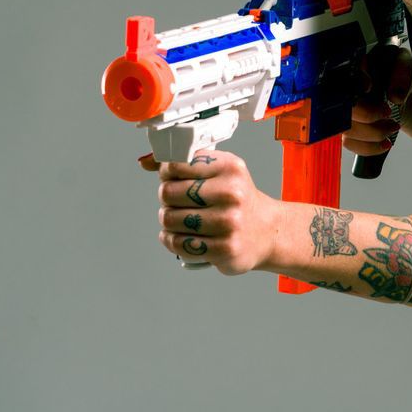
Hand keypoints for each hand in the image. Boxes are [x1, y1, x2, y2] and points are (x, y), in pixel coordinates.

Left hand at [140, 149, 280, 275]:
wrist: (266, 230)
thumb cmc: (236, 198)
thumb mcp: (219, 171)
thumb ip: (184, 165)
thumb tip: (145, 162)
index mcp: (229, 167)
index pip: (177, 164)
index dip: (166, 172)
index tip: (169, 176)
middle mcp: (231, 193)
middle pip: (168, 193)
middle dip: (166, 197)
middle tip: (174, 200)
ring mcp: (228, 223)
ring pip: (169, 219)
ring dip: (167, 220)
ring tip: (178, 218)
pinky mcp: (224, 249)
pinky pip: (178, 243)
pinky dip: (171, 240)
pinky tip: (179, 235)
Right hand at [342, 44, 411, 157]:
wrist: (397, 93)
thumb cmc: (396, 73)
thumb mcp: (404, 65)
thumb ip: (402, 74)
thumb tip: (395, 96)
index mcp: (349, 66)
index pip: (339, 74)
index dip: (350, 82)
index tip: (369, 86)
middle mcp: (338, 88)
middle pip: (340, 106)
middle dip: (367, 114)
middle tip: (389, 112)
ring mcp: (340, 110)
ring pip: (345, 128)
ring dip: (373, 133)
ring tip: (393, 127)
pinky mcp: (344, 127)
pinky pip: (348, 142)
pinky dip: (369, 147)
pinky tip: (385, 143)